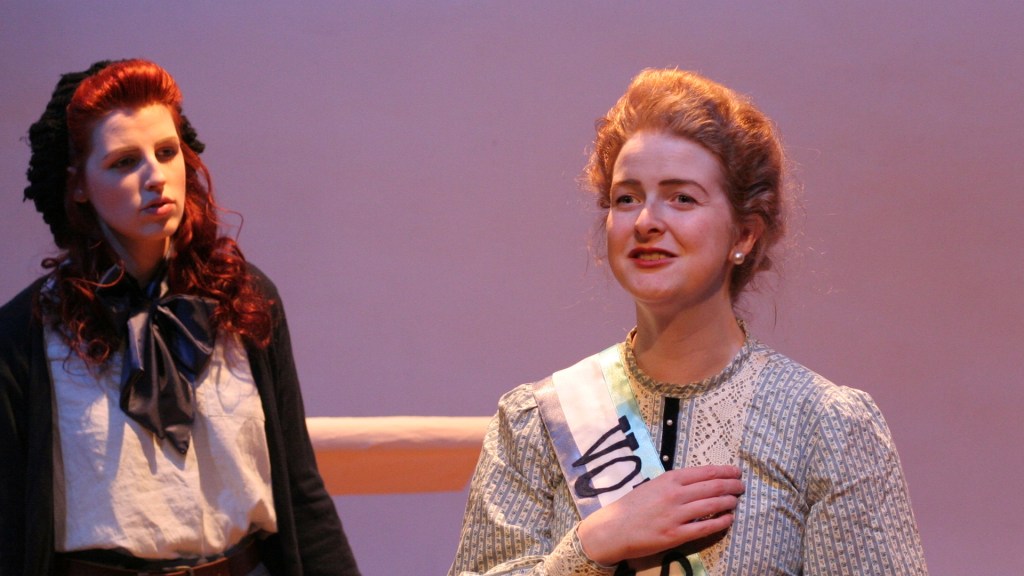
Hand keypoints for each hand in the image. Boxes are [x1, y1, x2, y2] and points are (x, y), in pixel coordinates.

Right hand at [576, 464, 743, 565]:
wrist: (613, 529)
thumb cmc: (631, 506)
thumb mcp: (652, 485)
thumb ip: (673, 483)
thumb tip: (698, 482)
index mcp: (669, 479)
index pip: (705, 472)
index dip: (724, 471)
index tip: (736, 471)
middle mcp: (675, 494)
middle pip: (713, 487)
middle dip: (732, 485)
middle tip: (741, 486)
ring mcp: (676, 515)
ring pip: (712, 505)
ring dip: (728, 502)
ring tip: (736, 501)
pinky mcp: (676, 535)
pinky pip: (705, 528)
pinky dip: (720, 522)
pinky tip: (729, 519)